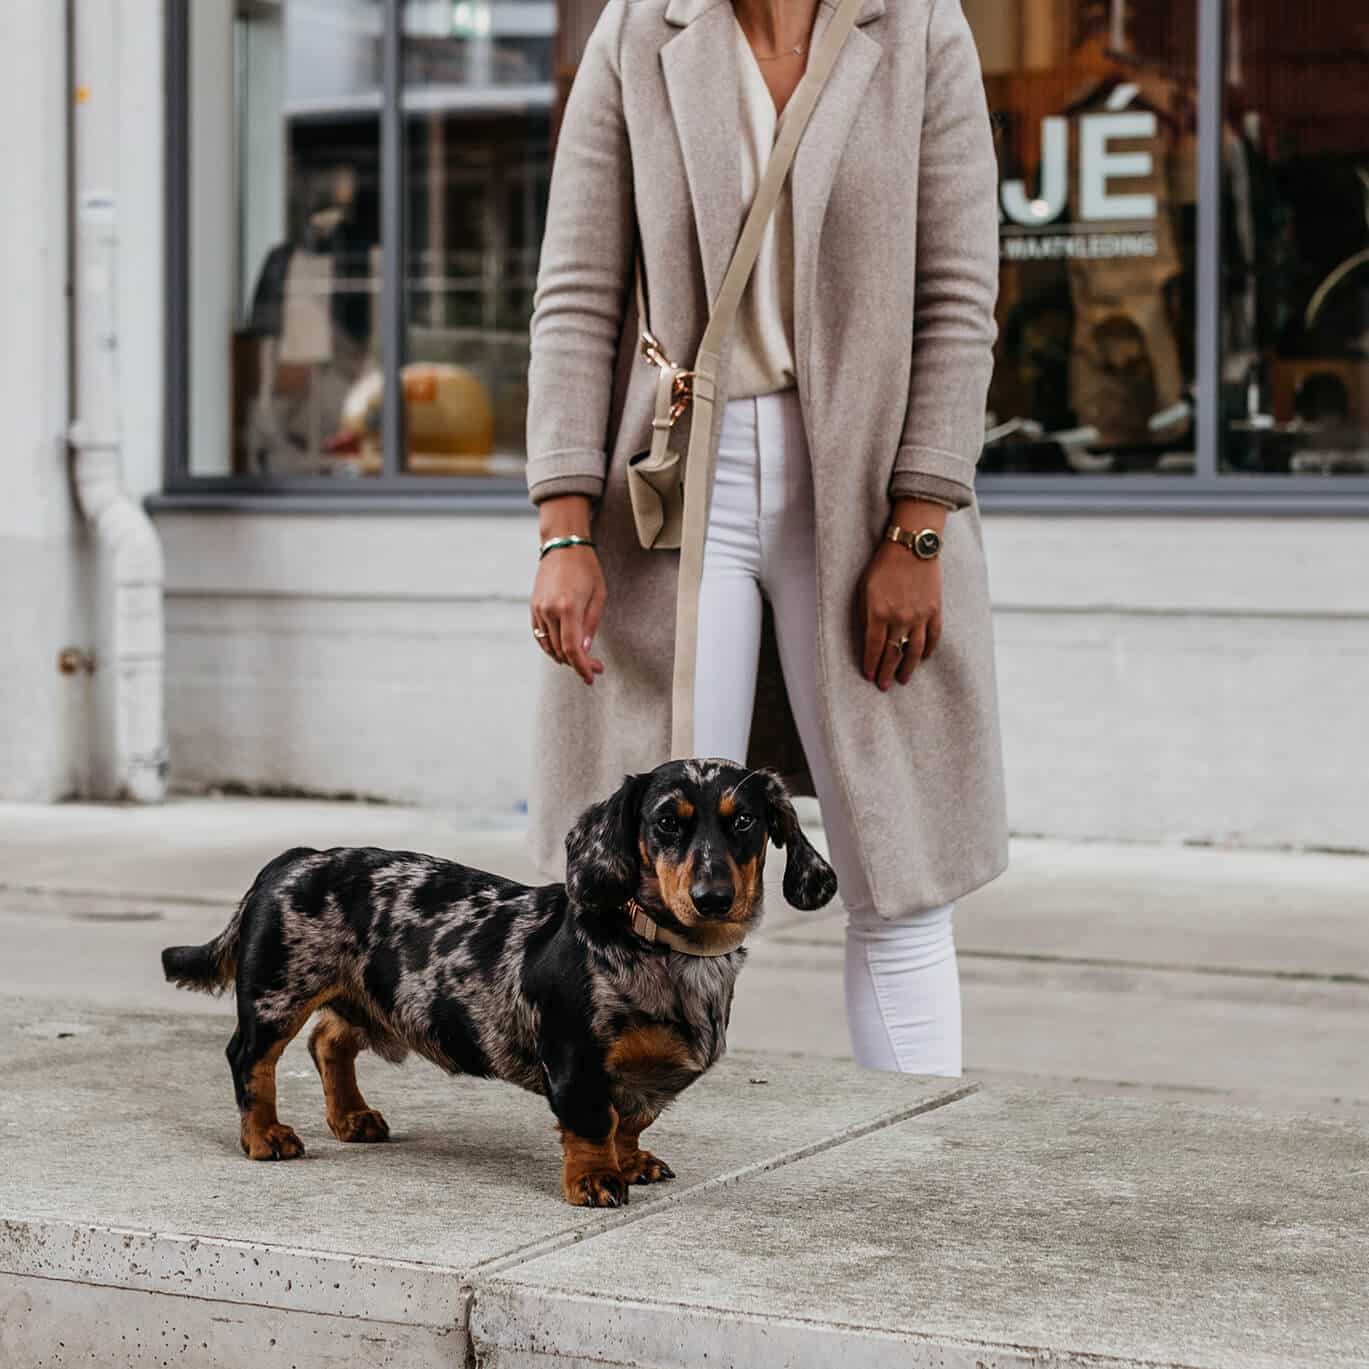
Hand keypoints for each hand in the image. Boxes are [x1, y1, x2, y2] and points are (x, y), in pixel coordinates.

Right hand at [531, 496, 605, 685]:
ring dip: (564, 657)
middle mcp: (549, 611)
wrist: (562, 545)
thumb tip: (585, 651)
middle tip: (595, 667)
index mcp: (568, 608)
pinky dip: (551, 647)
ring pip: (549, 646)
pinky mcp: (533, 607)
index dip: (582, 667)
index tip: (591, 677)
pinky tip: (564, 650)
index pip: (573, 649)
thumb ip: (591, 625)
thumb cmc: (586, 568)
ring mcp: (538, 610)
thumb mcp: (598, 595)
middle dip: (578, 664)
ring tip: (581, 659)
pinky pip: (540, 636)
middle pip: (561, 651)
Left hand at [857, 541, 942, 690]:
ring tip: (903, 679)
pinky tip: (923, 658)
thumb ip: (865, 614)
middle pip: (893, 653)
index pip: (874, 647)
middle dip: (887, 672)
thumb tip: (868, 637)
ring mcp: (920, 616)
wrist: (913, 546)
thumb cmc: (883, 564)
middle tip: (884, 686)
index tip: (869, 676)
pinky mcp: (935, 610)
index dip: (871, 664)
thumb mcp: (864, 587)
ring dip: (908, 667)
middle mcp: (900, 618)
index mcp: (878, 612)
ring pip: (914, 650)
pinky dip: (929, 650)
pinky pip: (933, 636)